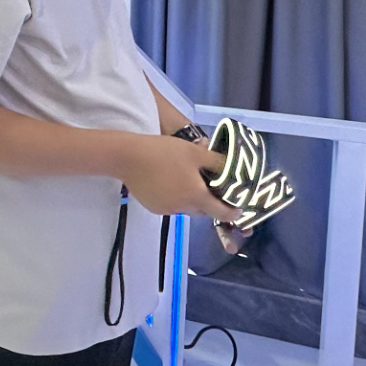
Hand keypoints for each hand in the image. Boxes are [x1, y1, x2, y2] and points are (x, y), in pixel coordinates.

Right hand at [116, 133, 237, 221]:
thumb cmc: (164, 152)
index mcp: (196, 196)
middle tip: (208, 186)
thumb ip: (216, 162)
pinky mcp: (154, 207)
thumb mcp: (195, 152)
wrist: (128, 157)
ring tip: (185, 179)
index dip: (232, 212)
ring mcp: (167, 210)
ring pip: (186, 208)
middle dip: (209, 202)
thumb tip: (232, 168)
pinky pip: (171, 205)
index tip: (237, 207)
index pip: (222, 213)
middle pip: (203, 211)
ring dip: (190, 199)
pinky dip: (174, 198)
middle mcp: (183, 208)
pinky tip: (167, 181)